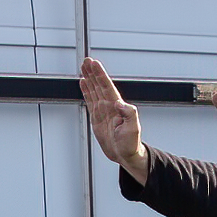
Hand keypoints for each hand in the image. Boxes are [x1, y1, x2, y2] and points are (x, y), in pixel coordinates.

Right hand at [80, 57, 149, 183]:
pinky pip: (90, 101)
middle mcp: (110, 106)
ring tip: (83, 67)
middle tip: (86, 60)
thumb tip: (119, 103)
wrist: (125, 155)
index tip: (94, 64)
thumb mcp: (133, 128)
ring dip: (89, 78)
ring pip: (94, 90)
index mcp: (117, 106)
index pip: (106, 86)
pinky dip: (86, 91)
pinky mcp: (97, 117)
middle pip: (99, 84)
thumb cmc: (131, 143)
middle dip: (93, 72)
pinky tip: (84, 83)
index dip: (100, 74)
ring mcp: (103, 111)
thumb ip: (129, 113)